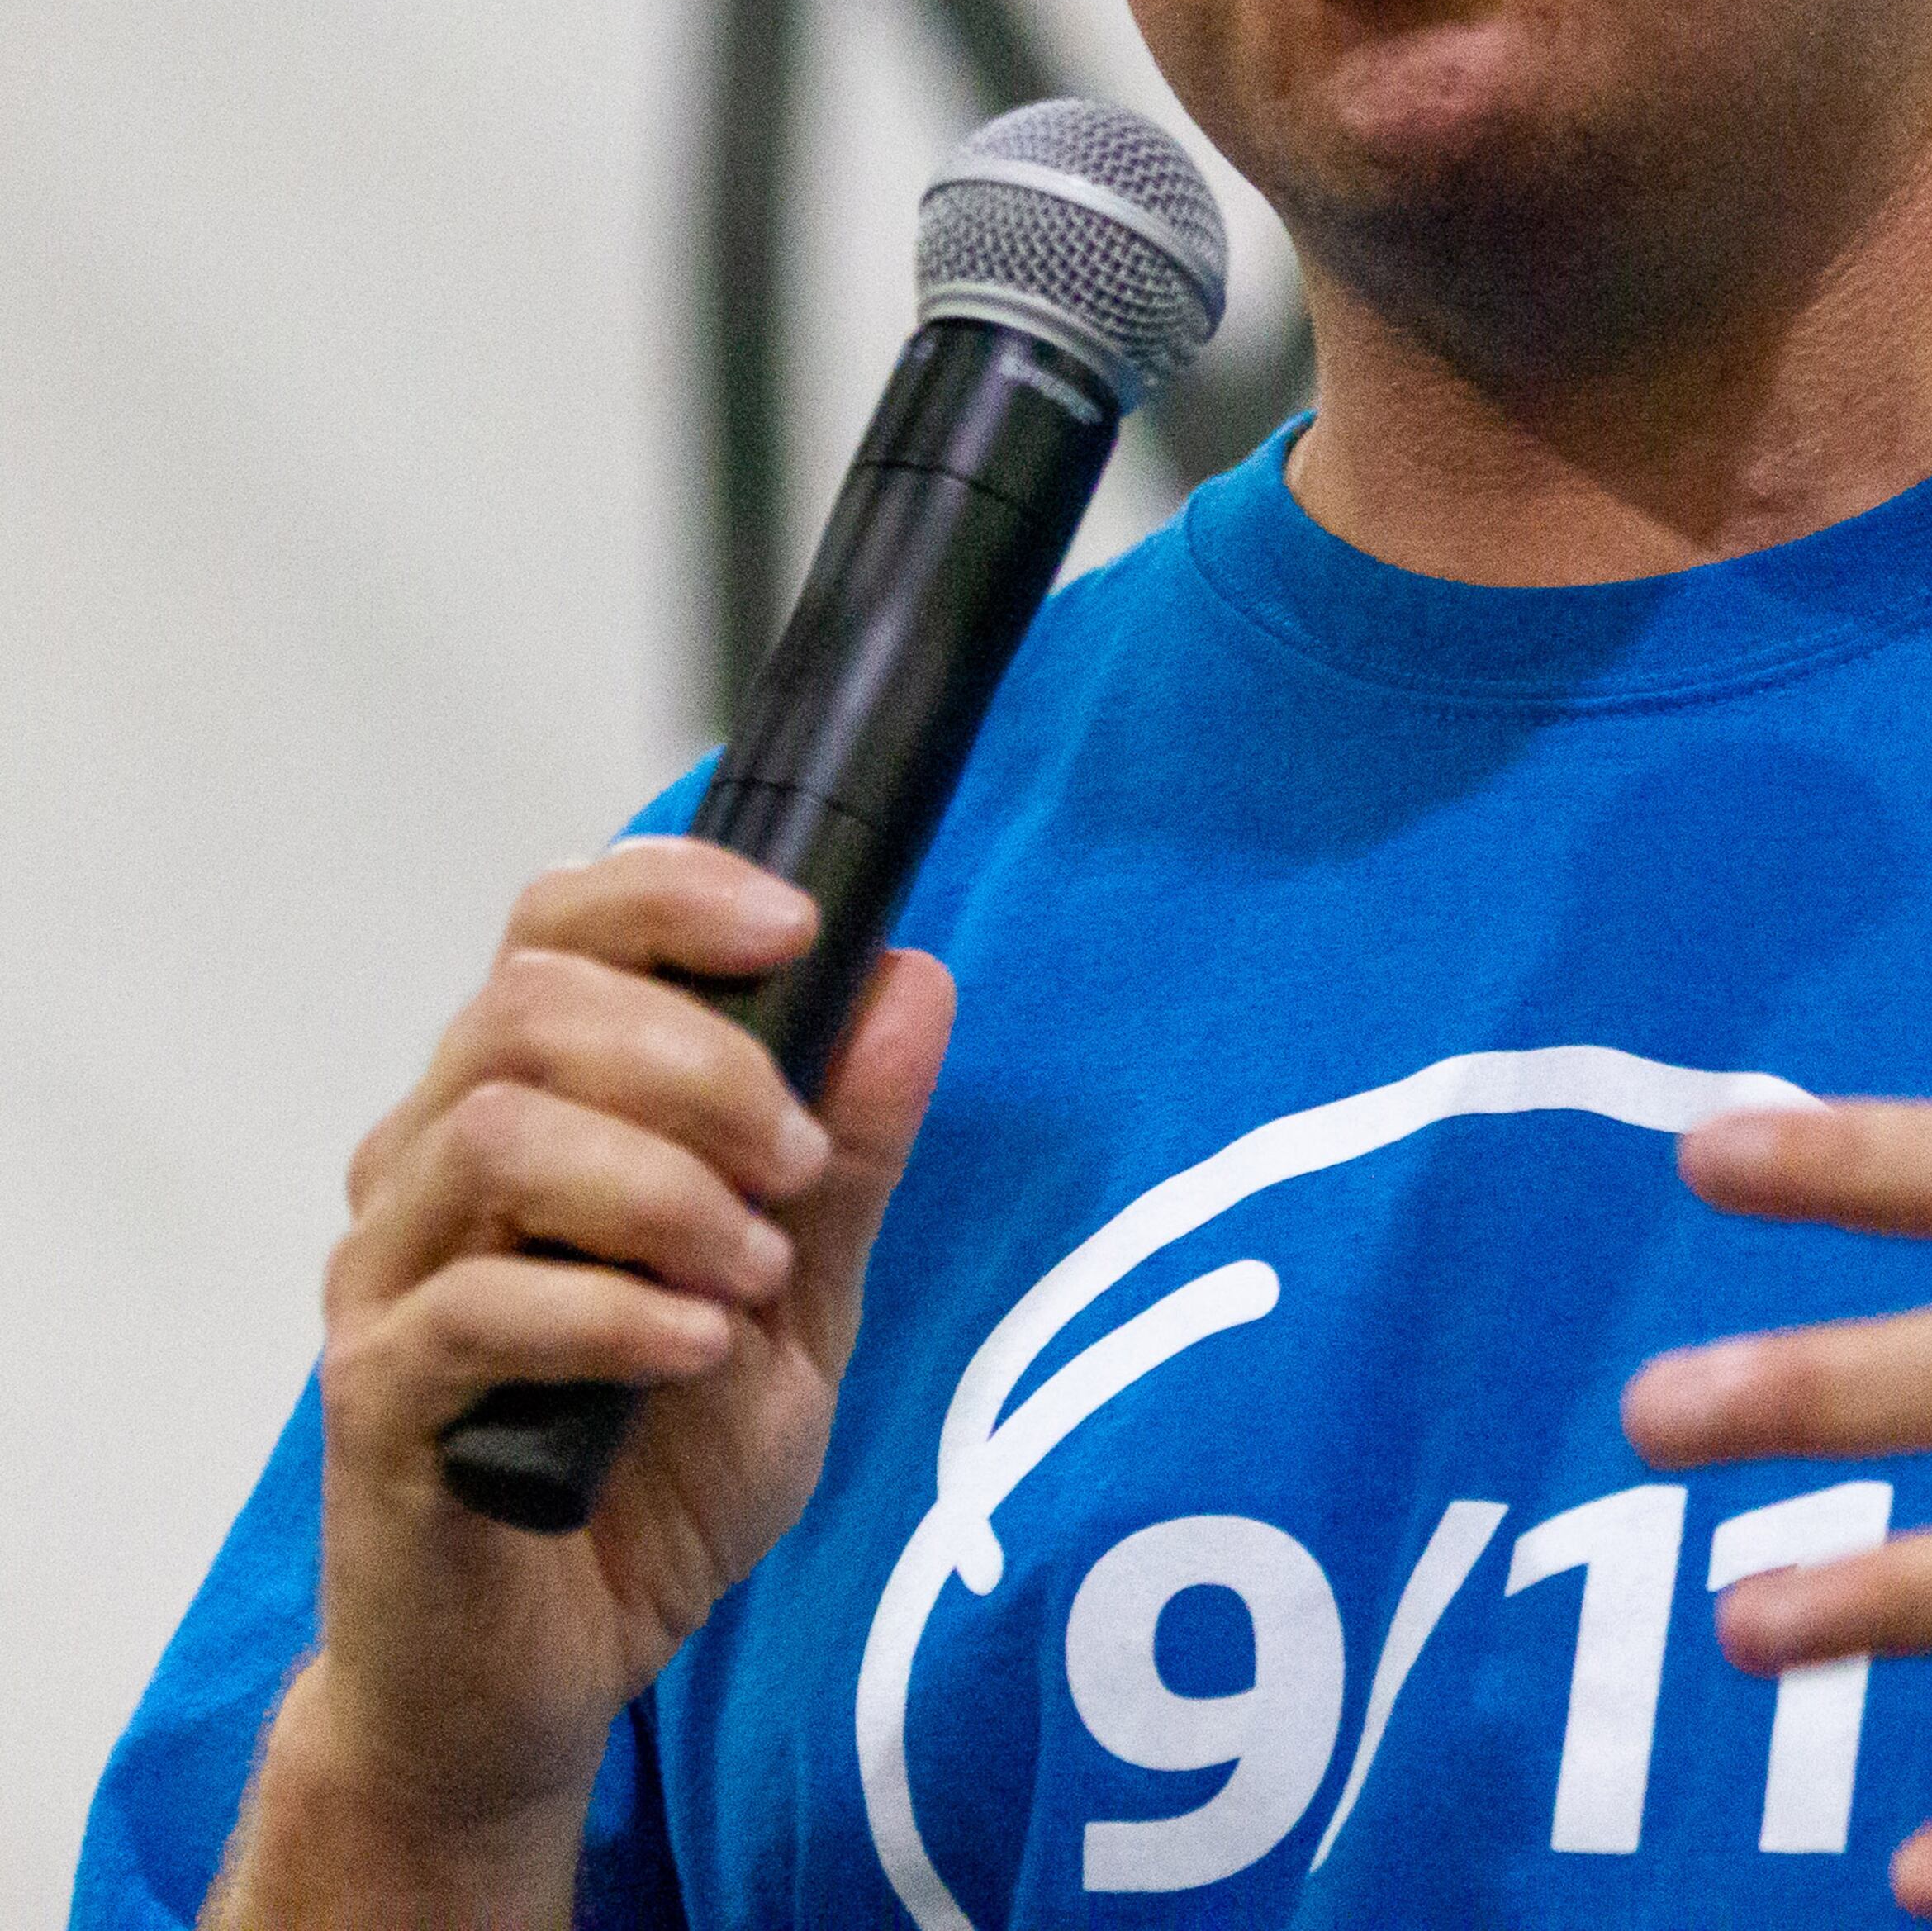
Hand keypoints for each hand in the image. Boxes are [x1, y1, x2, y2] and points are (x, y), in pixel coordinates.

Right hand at [283, 841, 951, 1868]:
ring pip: (491, 1133)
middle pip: (526, 1005)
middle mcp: (434, 1164)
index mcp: (530, 1104)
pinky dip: (612, 1309)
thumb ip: (853, 1152)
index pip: (558, 923)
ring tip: (751, 1269)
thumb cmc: (656, 1472)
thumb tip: (912, 984)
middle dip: (699, 1058)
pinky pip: (474, 1308)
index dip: (671, 895)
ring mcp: (390, 1278)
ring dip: (659, 1183)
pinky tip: (698, 1345)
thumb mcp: (804, 1302)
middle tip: (800, 1160)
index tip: (800, 930)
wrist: (547, 1679)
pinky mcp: (376, 1400)